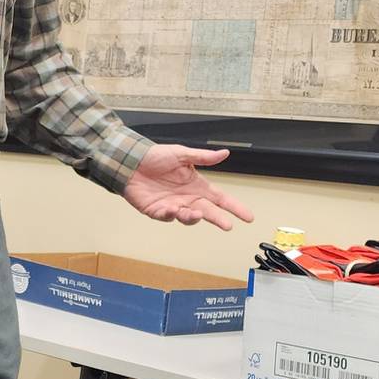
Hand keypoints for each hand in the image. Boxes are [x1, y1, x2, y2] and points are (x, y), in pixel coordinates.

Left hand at [122, 145, 253, 230]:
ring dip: (193, 217)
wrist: (131, 161)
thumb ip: (203, 157)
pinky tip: (172, 210)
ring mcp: (173, 206)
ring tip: (195, 213)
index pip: (220, 198)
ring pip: (188, 217)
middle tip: (227, 225)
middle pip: (208, 212)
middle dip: (219, 219)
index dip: (234, 207)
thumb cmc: (155, 157)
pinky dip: (171, 215)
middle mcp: (188, 198)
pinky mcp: (157, 211)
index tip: (248, 216)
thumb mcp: (182, 154)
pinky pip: (167, 217)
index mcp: (197, 185)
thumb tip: (225, 153)